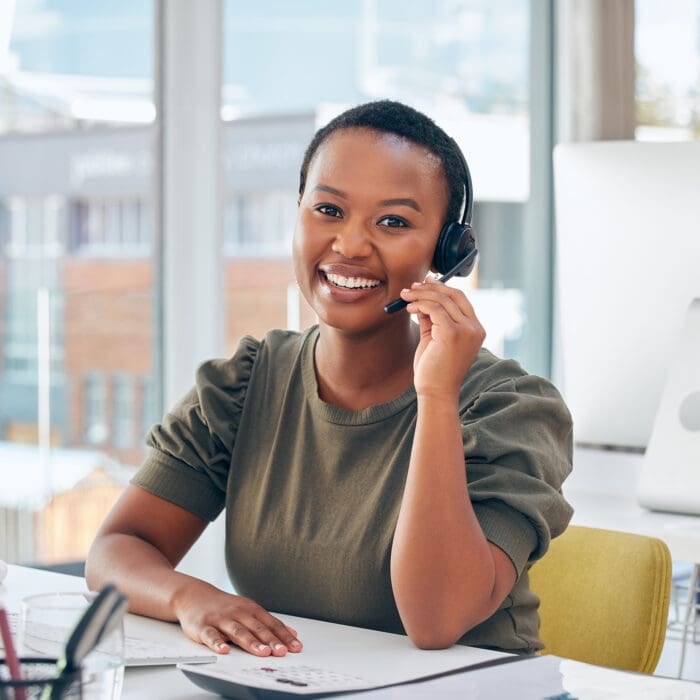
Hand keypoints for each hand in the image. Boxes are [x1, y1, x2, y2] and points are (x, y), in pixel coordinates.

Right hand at [173, 580, 301, 656]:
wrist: (195, 596)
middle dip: (271, 640)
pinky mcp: (203, 627)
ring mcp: (221, 619)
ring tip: (263, 652)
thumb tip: (291, 634)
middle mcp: (238, 613)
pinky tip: (224, 651)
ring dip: (251, 642)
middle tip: (282, 651)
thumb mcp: (249, 610)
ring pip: (238, 632)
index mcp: (251, 610)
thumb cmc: (226, 607)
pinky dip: (217, 644)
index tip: (295, 647)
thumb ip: (268, 623)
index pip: (271, 624)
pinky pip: (211, 636)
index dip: (283, 636)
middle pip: (257, 628)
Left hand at [400, 276, 484, 397]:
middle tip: (411, 286)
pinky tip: (409, 308)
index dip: (442, 288)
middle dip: (430, 287)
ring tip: (405, 297)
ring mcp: (466, 330)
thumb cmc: (434, 370)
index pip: (460, 299)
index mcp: (475, 329)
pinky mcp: (453, 333)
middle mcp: (475, 328)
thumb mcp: (434, 339)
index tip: (425, 283)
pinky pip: (435, 309)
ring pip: (442, 301)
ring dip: (420, 295)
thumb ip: (432, 319)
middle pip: (453, 295)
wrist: (436, 393)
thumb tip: (421, 299)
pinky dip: (420, 304)